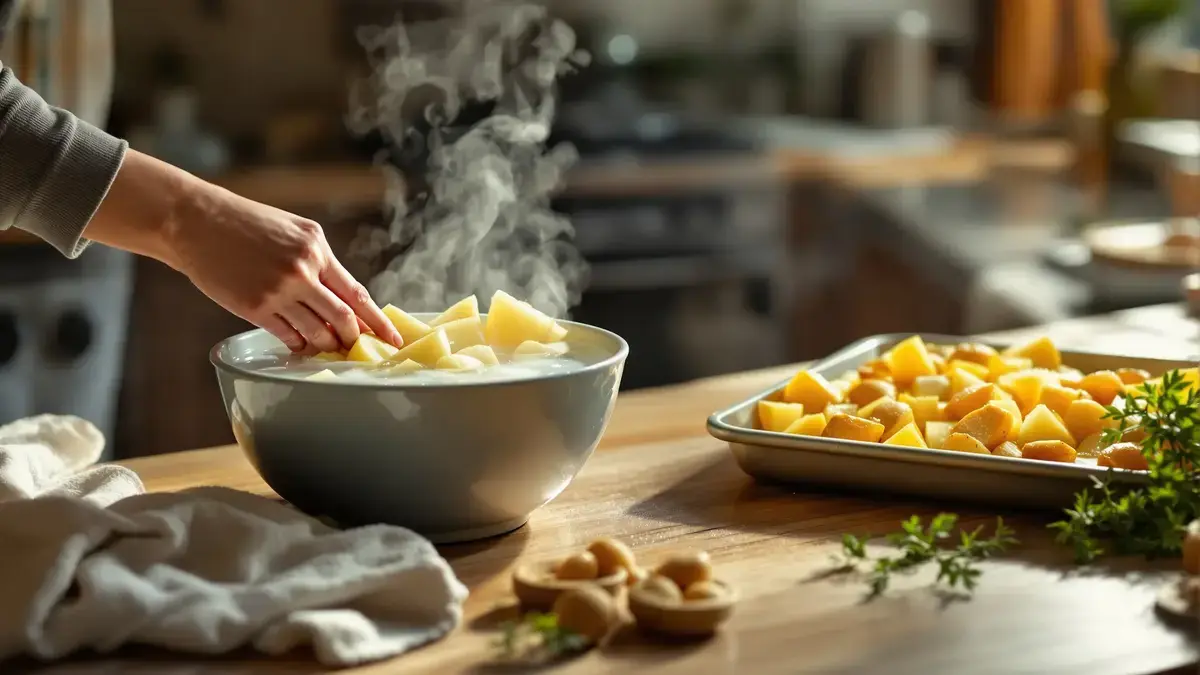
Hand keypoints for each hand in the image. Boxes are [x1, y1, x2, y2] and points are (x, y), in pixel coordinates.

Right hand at [165, 184, 402, 353]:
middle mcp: (302, 271)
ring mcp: (278, 291)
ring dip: (325, 345)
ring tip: (327, 347)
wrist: (197, 221)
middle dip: (353, 339)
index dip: (378, 322)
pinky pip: (287, 336)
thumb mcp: (294, 230)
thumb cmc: (246, 224)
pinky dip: (298, 344)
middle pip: (342, 319)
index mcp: (317, 249)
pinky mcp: (254, 307)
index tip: (394, 339)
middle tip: (357, 350)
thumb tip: (343, 296)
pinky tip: (300, 344)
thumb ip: (320, 260)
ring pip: (316, 332)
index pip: (357, 294)